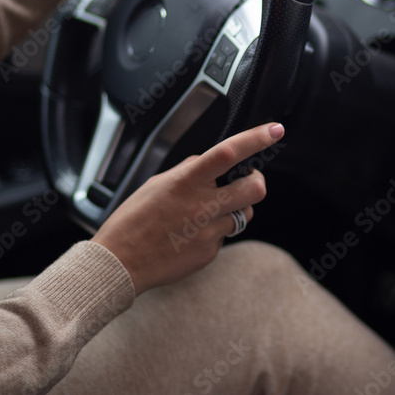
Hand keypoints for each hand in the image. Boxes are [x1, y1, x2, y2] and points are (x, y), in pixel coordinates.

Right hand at [92, 122, 283, 296]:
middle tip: (246, 181)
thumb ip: (186, 171)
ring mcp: (209, 231)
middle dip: (256, 182)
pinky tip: (192, 235)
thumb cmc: (133, 221)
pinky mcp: (210, 252)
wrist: (120, 263)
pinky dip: (215, 232)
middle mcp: (202, 205)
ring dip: (236, 209)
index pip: (229, 153)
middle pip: (255, 188)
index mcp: (187, 182)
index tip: (274, 130)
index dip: (256, 139)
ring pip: (245, 214)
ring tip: (210, 211)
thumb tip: (205, 161)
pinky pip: (225, 236)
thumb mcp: (156, 184)